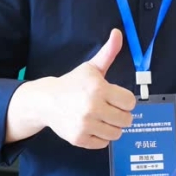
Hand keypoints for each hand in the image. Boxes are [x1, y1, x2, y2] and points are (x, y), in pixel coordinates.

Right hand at [32, 28, 137, 149]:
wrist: (46, 101)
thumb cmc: (72, 84)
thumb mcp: (91, 67)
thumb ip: (108, 52)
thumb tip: (118, 33)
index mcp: (99, 89)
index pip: (130, 102)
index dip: (125, 100)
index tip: (115, 98)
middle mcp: (92, 108)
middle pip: (126, 120)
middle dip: (120, 114)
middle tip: (109, 109)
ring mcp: (85, 125)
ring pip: (117, 133)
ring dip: (112, 126)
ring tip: (101, 118)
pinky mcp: (79, 138)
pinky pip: (103, 143)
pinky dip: (101, 137)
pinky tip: (93, 126)